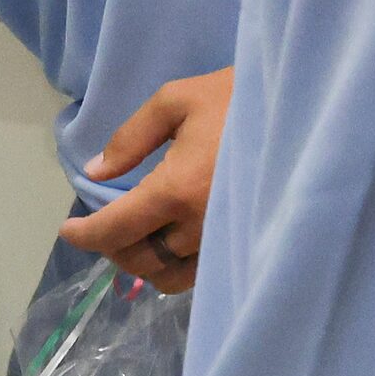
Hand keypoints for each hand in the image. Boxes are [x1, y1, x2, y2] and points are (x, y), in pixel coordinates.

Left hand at [58, 66, 233, 293]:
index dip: (85, 236)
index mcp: (177, 189)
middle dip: (111, 247)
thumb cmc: (237, 98)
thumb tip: (95, 172)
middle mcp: (200, 226)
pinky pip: (200, 275)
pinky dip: (174, 267)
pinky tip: (169, 243)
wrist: (307, 111)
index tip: (67, 232)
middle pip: (139, 259)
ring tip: (134, 237)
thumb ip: (130, 139)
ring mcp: (226, 242)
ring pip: (169, 276)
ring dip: (142, 262)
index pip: (117, 228)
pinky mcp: (246, 247)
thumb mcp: (175, 101)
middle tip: (102, 227)